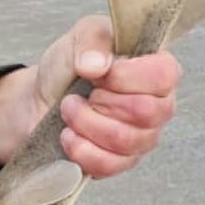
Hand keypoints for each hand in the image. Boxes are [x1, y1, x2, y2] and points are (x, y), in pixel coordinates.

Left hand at [0, 15, 180, 176]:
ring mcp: (142, 138)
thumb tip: (98, 64)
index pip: (165, 76)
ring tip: (68, 110)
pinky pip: (110, 165)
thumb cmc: (68, 68)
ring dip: (86, 124)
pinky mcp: (121, 162)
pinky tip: (68, 135)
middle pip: (145, 112)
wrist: (39, 100)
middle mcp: (158, 105)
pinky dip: (82, 150)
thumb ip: (91, 40)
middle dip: (101, 103)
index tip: (99, 74)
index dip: (128, 77)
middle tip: (79, 94)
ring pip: (125, 140)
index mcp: (156, 69)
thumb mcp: (78, 39)